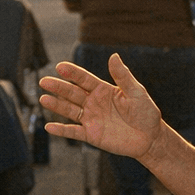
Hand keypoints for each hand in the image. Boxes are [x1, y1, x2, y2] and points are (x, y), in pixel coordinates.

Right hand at [38, 54, 162, 158]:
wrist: (150, 138)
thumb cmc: (145, 112)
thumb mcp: (137, 92)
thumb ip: (123, 76)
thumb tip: (113, 56)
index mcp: (103, 90)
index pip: (84, 79)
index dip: (72, 73)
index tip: (60, 66)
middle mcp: (93, 102)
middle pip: (72, 93)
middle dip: (59, 87)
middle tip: (45, 81)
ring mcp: (91, 119)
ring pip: (70, 111)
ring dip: (56, 105)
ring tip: (44, 99)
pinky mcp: (91, 135)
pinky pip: (73, 132)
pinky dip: (61, 131)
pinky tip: (49, 127)